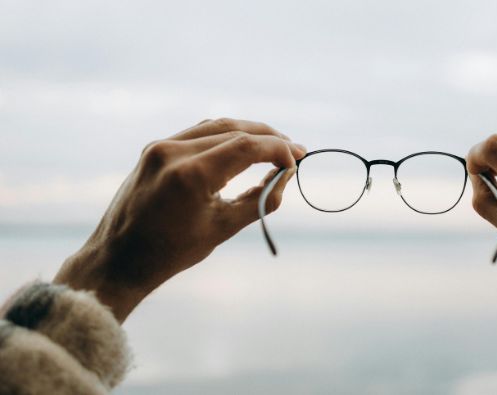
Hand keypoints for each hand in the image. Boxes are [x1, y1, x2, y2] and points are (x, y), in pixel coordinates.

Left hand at [54, 118, 305, 321]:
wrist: (118, 259)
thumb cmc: (171, 252)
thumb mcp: (223, 228)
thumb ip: (261, 199)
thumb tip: (286, 176)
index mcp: (190, 175)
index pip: (246, 146)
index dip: (278, 149)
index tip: (298, 159)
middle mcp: (172, 152)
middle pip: (234, 129)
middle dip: (269, 138)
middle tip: (294, 150)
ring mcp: (160, 146)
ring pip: (217, 126)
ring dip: (249, 132)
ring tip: (274, 146)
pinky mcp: (154, 148)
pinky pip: (199, 132)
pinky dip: (226, 135)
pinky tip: (243, 146)